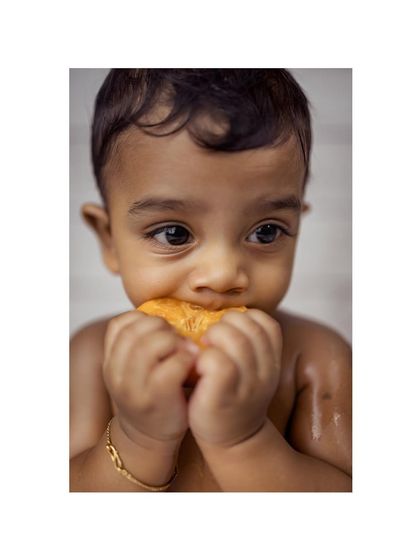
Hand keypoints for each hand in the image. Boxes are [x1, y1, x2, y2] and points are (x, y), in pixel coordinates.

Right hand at [103, 310, 196, 448]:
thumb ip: (140, 343)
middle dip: (162, 328)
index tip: (161, 329)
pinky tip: (193, 362)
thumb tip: (163, 315)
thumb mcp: (133, 369)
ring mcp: (135, 388)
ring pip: (151, 345)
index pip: (120, 324)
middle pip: (137, 331)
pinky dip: (185, 359)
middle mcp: (117, 373)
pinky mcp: (157, 398)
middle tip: (178, 337)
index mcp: (110, 361)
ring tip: (187, 349)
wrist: (148, 438)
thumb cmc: (149, 395)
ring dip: (175, 341)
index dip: (144, 319)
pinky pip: (171, 367)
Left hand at [188, 309, 281, 447]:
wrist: (232, 440)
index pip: (266, 322)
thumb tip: (225, 313)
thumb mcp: (252, 369)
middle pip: (248, 326)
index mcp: (272, 361)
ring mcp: (247, 384)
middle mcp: (265, 371)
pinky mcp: (224, 395)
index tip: (228, 330)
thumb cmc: (234, 396)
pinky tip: (198, 368)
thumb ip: (247, 343)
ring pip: (233, 339)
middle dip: (224, 324)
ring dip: (212, 337)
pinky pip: (217, 362)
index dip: (244, 318)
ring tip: (203, 350)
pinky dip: (203, 358)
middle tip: (210, 339)